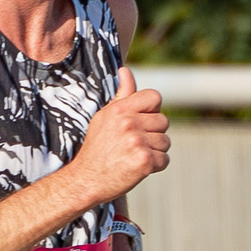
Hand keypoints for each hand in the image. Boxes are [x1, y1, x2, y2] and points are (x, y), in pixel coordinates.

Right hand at [73, 67, 168, 200]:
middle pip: (164, 121)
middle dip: (153, 133)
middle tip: (133, 144)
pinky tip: (137, 167)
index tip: (139, 122)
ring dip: (154, 151)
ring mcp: (137, 142)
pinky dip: (155, 166)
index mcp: (119, 110)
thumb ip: (121, 95)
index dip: (151, 111)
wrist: (85, 180)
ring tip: (133, 156)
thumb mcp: (104, 117)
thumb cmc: (96, 148)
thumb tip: (125, 71)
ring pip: (165, 141)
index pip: (155, 97)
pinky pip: (164, 159)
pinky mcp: (145, 161)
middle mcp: (129, 123)